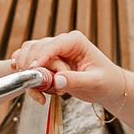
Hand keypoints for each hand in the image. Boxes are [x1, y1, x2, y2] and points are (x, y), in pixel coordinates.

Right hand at [8, 30, 124, 110]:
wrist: (108, 87)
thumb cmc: (106, 82)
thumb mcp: (94, 82)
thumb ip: (76, 80)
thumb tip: (56, 80)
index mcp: (75, 41)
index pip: (52, 45)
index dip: (40, 56)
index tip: (33, 69)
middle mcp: (62, 43)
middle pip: (36, 49)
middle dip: (34, 69)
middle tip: (42, 88)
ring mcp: (52, 52)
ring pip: (28, 55)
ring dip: (30, 74)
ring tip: (44, 92)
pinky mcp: (47, 62)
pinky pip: (28, 63)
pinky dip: (26, 75)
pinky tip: (30, 87)